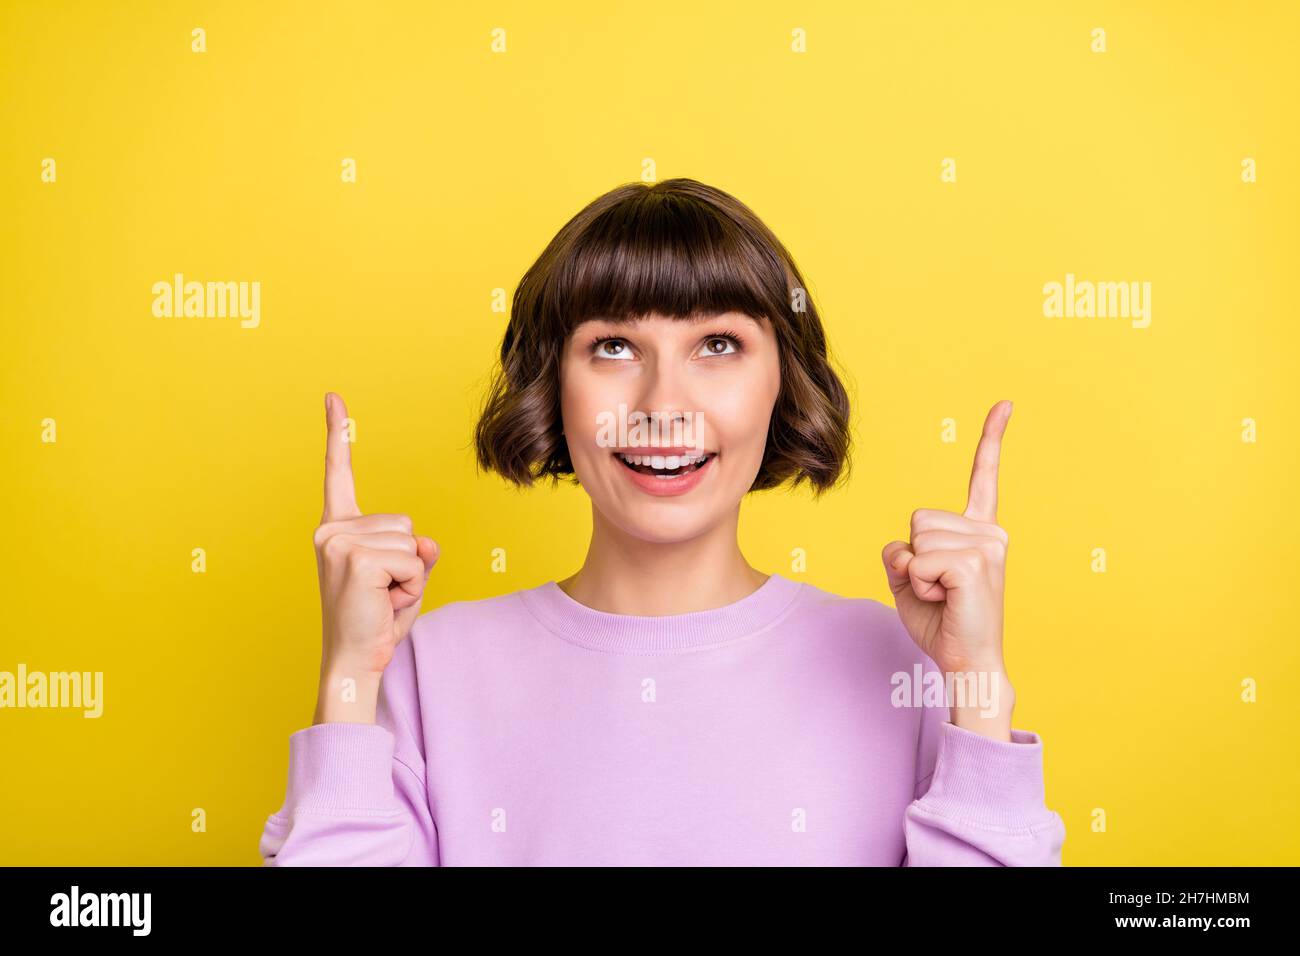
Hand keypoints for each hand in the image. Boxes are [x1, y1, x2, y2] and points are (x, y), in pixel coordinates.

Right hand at [315, 392, 438, 681]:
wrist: (355, 661)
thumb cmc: (376, 619)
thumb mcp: (404, 576)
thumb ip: (417, 551)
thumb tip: (426, 542)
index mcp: (337, 528)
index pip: (338, 473)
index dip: (338, 434)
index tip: (334, 397)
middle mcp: (331, 530)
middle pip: (406, 523)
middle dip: (408, 561)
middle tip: (381, 593)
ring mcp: (339, 542)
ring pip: (413, 543)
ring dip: (410, 576)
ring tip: (381, 599)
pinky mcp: (356, 558)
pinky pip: (414, 561)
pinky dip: (411, 586)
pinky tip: (383, 602)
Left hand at [881, 401, 1014, 735]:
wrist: (967, 662)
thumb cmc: (942, 622)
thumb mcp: (909, 581)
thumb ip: (900, 554)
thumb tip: (901, 547)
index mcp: (980, 531)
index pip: (983, 477)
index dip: (991, 440)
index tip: (1005, 404)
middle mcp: (990, 532)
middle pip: (917, 519)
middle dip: (913, 556)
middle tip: (938, 588)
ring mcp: (987, 547)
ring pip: (915, 540)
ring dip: (915, 574)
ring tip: (943, 596)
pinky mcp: (974, 565)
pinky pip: (918, 561)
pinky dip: (918, 584)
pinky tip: (945, 599)